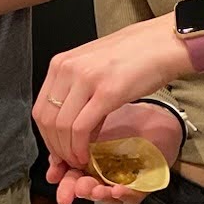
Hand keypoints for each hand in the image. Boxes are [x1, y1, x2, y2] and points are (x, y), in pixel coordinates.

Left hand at [34, 16, 188, 168]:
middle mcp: (68, 69)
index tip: (58, 150)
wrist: (163, 43)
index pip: (40, 108)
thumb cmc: (134, 54)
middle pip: (47, 120)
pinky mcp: (107, 92)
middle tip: (67, 160)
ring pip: (61, 127)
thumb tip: (72, 126)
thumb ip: (77, 92)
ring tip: (79, 159)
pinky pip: (82, 127)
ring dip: (68, 150)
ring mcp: (86, 80)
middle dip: (56, 147)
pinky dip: (80, 147)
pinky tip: (87, 154)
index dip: (47, 137)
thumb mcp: (93, 68)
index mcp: (61, 63)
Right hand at [47, 102, 181, 203]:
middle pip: (84, 189)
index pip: (70, 172)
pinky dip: (125, 195)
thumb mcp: (96, 118)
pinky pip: (134, 197)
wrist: (161, 116)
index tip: (54, 175)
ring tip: (94, 189)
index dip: (60, 175)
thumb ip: (74, 128)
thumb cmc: (129, 118)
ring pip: (106, 197)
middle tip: (71, 191)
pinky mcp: (146, 184)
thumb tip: (49, 132)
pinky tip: (118, 190)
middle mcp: (105, 173)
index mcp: (91, 159)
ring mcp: (124, 180)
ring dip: (97, 194)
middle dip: (75, 190)